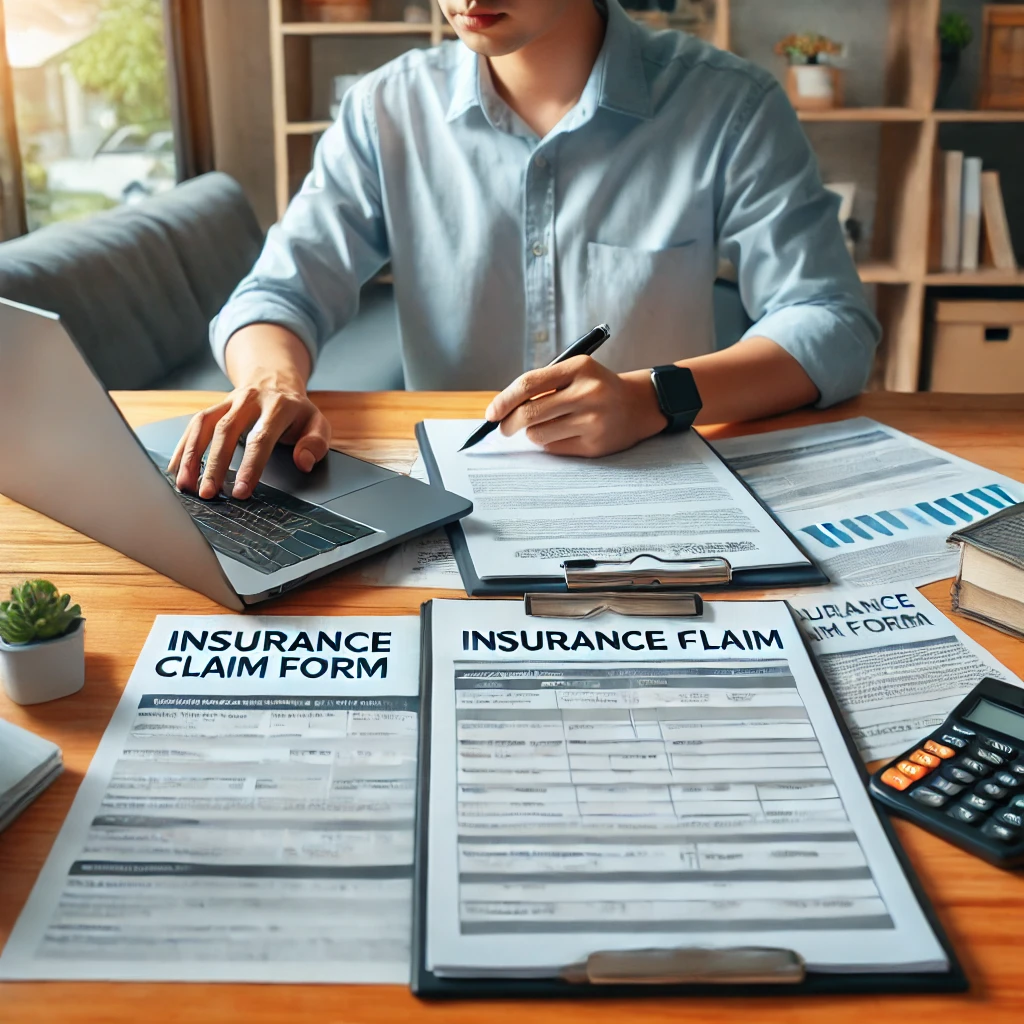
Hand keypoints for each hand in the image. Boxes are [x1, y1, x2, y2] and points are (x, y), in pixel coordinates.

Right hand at [167, 374, 330, 499]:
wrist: (276, 381)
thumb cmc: (297, 412)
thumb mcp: (317, 424)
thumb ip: (315, 443)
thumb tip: (303, 462)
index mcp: (278, 406)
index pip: (261, 438)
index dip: (250, 466)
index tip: (240, 491)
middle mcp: (249, 400)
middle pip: (226, 431)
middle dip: (214, 465)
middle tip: (208, 494)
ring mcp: (228, 402)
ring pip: (204, 425)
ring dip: (190, 456)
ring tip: (185, 485)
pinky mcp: (214, 407)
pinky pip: (193, 425)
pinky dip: (182, 448)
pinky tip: (175, 470)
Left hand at [486, 356, 667, 456]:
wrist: (639, 405)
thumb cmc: (596, 388)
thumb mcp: (574, 373)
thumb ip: (542, 385)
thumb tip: (501, 409)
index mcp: (579, 368)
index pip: (528, 384)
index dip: (504, 400)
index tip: (491, 413)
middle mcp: (588, 393)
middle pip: (530, 413)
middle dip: (509, 423)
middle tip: (504, 428)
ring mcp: (593, 421)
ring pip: (539, 434)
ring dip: (532, 433)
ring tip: (546, 426)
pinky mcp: (595, 445)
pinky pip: (554, 449)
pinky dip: (549, 443)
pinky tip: (563, 434)